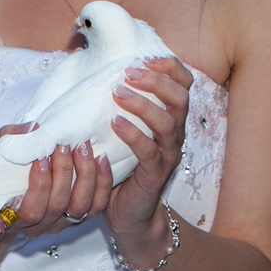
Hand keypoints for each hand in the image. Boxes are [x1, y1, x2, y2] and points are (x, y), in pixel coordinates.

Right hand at [0, 123, 112, 237]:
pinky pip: (98, 204)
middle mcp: (40, 226)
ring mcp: (62, 223)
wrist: (11, 185)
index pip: (30, 211)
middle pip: (58, 205)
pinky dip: (103, 182)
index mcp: (14, 217)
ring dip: (84, 174)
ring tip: (82, 148)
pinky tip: (102, 159)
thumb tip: (33, 128)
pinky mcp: (83, 216)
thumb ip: (6, 140)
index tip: (41, 157)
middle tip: (64, 145)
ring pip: (80, 206)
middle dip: (63, 172)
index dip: (39, 185)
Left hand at [105, 56, 192, 233]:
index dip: (170, 67)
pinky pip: (149, 151)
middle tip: (128, 73)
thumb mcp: (121, 130)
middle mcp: (175, 133)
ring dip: (143, 104)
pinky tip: (115, 123)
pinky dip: (133, 134)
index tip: (146, 57)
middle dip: (156, 81)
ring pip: (168, 123)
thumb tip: (87, 65)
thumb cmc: (121, 166)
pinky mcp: (156, 174)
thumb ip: (114, 102)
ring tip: (118, 93)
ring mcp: (168, 154)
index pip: (183, 84)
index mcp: (170, 117)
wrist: (130, 214)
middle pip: (181, 98)